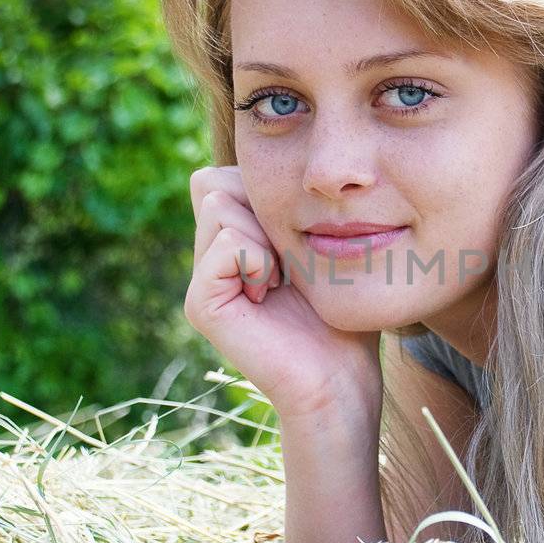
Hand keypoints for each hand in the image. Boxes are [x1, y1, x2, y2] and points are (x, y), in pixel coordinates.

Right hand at [185, 165, 381, 417]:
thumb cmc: (342, 314)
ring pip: (220, 203)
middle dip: (264, 206)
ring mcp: (201, 282)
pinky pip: (227, 242)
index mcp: (231, 242)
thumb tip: (259, 164)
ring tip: (281, 279)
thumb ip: (286, 206)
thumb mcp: (317, 244)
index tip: (297, 240)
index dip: (265, 190)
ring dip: (266, 233)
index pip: (224, 175)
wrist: (341, 378)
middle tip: (288, 261)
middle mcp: (208, 259)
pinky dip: (260, 258)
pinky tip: (272, 292)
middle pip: (215, 182)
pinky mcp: (202, 303)